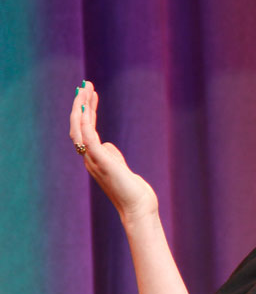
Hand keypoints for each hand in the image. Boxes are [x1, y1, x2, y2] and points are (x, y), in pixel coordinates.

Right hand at [69, 81, 158, 224]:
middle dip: (82, 104)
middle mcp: (90, 158)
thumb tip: (107, 144)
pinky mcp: (102, 162)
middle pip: (79, 126)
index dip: (87, 111)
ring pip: (80, 128)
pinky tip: (87, 108)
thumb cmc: (133, 191)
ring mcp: (93, 160)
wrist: (138, 208)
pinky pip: (88, 139)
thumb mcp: (122, 168)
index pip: (86, 129)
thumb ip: (112, 155)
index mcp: (94, 158)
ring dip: (82, 107)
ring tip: (86, 89)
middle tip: (85, 85)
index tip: (90, 94)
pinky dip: (86, 123)